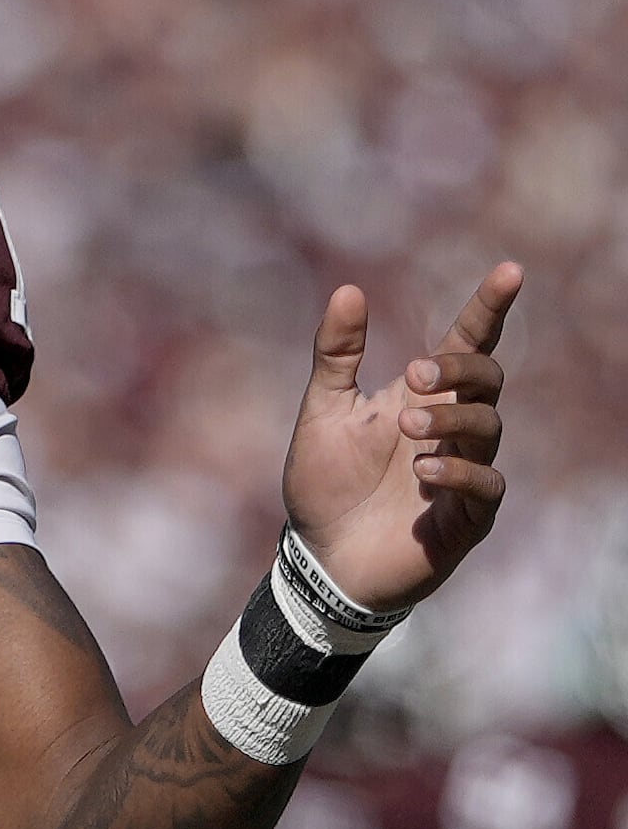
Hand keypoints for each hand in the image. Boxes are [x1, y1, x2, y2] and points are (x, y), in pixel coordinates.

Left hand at [282, 261, 522, 613]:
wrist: (319, 558)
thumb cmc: (324, 484)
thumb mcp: (322, 412)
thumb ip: (336, 355)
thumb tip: (348, 290)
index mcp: (422, 398)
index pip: (469, 343)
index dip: (490, 308)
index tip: (509, 271)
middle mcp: (451, 428)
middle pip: (489, 379)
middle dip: (462, 369)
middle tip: (416, 375)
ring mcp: (464, 470)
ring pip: (489, 427)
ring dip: (452, 419)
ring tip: (407, 428)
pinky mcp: (468, 516)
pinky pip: (488, 485)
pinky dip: (461, 470)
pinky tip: (426, 470)